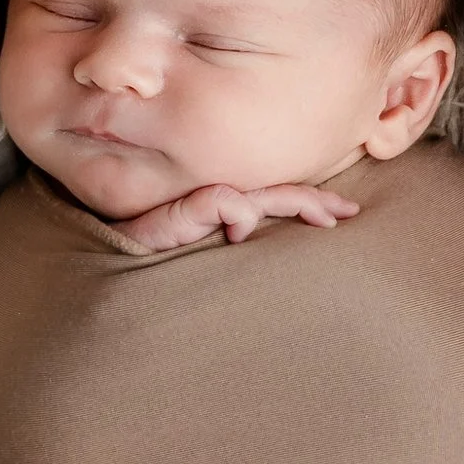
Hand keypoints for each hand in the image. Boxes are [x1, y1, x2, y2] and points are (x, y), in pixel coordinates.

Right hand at [113, 182, 359, 252]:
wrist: (113, 269)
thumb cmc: (155, 268)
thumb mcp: (204, 265)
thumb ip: (231, 244)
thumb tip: (254, 243)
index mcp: (225, 212)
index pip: (276, 200)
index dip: (309, 204)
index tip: (340, 216)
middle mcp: (218, 202)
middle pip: (279, 193)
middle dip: (317, 201)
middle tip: (351, 211)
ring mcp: (202, 203)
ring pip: (261, 194)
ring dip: (298, 203)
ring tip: (328, 219)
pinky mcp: (183, 209)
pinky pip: (224, 200)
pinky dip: (239, 213)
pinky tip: (241, 233)